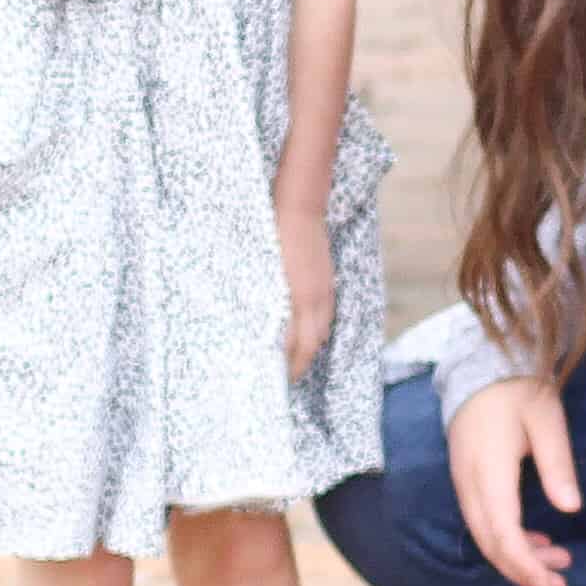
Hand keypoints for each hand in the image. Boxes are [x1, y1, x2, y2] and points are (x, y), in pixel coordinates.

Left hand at [275, 190, 334, 378]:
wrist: (299, 207)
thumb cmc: (271, 235)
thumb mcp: (259, 271)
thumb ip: (262, 300)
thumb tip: (258, 325)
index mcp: (293, 299)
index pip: (293, 345)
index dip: (287, 365)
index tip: (276, 378)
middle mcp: (312, 300)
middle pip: (310, 345)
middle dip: (299, 364)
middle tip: (285, 377)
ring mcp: (323, 291)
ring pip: (320, 331)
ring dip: (309, 349)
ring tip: (295, 360)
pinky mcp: (327, 283)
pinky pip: (325, 316)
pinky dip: (317, 330)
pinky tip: (308, 333)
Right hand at [445, 376, 579, 585]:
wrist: (481, 366)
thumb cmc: (519, 391)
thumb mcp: (547, 421)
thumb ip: (557, 466)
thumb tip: (571, 509)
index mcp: (489, 471)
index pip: (503, 536)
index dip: (528, 567)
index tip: (556, 584)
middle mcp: (469, 483)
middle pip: (490, 545)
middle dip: (524, 572)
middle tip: (561, 583)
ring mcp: (463, 482)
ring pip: (485, 537)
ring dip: (518, 557)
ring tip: (558, 560)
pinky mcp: (466, 480)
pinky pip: (482, 522)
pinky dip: (507, 539)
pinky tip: (536, 540)